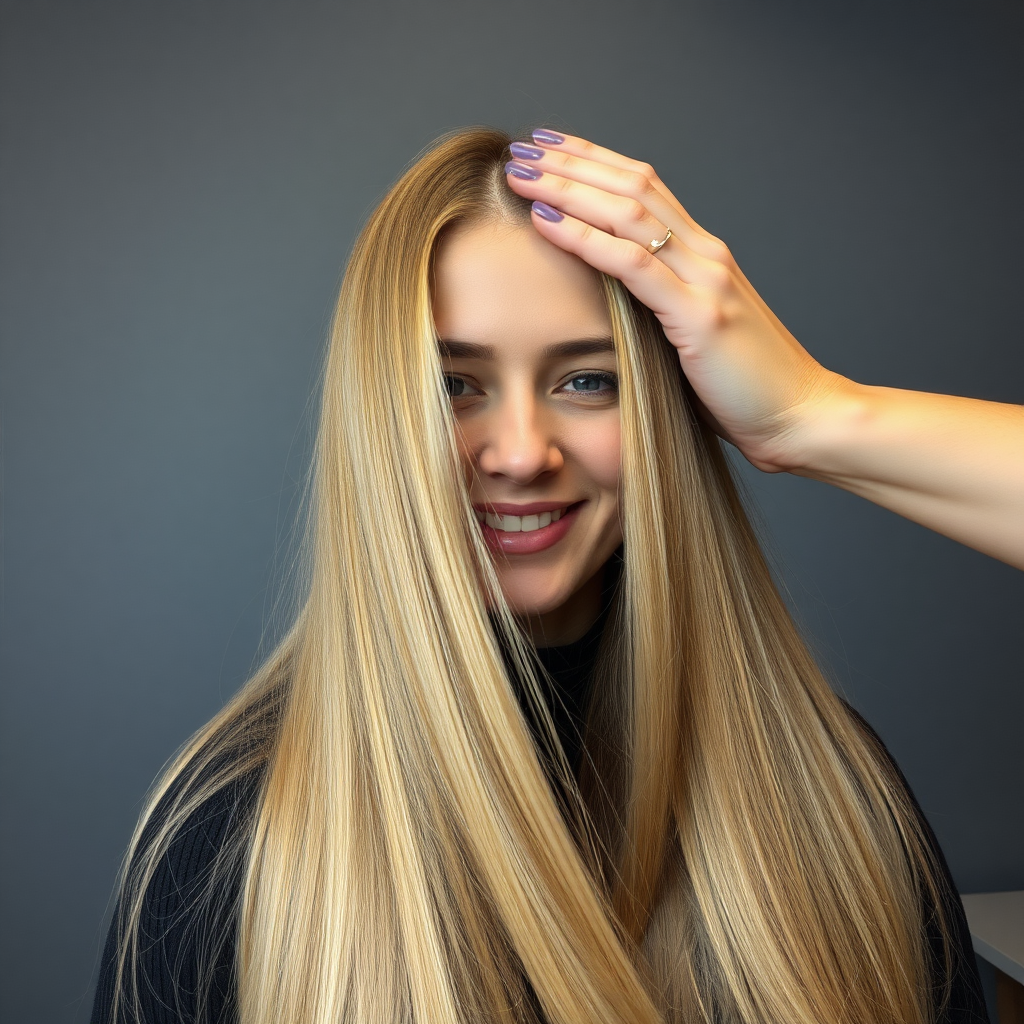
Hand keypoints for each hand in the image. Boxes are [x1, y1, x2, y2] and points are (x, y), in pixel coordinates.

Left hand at [503, 131, 843, 472]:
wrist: (801, 418)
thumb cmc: (746, 389)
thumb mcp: (696, 336)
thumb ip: (664, 310)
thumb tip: (617, 308)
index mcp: (704, 257)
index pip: (643, 189)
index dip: (594, 163)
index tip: (548, 149)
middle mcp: (706, 255)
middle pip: (631, 186)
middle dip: (571, 162)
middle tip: (521, 148)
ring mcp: (705, 280)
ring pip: (627, 213)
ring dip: (567, 188)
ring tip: (520, 173)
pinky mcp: (700, 316)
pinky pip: (633, 265)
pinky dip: (584, 239)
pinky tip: (545, 222)